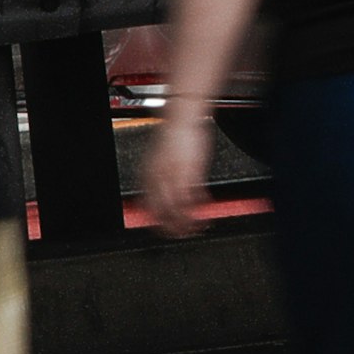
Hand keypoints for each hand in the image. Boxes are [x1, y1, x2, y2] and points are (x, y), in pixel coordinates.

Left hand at [141, 116, 212, 239]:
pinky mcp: (191, 172)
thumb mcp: (159, 162)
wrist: (183, 118)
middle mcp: (158, 178)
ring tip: (198, 227)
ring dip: (189, 223)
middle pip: (162, 214)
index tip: (167, 230)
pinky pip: (194, 199)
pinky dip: (201, 210)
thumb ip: (159, 180)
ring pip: (178, 211)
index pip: (148, 209)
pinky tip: (206, 212)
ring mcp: (174, 176)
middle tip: (184, 234)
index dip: (158, 224)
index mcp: (147, 177)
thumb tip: (161, 197)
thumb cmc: (174, 137)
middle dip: (173, 229)